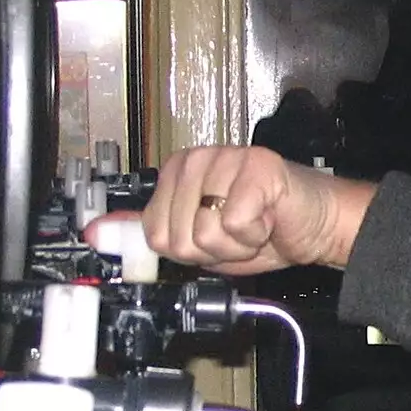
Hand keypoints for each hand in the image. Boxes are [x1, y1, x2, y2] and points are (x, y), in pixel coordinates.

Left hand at [134, 146, 376, 274]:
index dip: (190, 252)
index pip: (154, 235)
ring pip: (205, 233)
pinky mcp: (257, 166)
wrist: (317, 225)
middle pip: (178, 239)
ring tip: (256, 224)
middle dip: (214, 251)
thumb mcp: (196, 241)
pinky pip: (235, 223)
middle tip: (240, 231)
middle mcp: (195, 160)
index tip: (215, 237)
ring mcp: (226, 158)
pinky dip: (257, 235)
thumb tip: (93, 234)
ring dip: (237, 244)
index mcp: (175, 173)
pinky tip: (269, 218)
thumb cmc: (262, 230)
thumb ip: (147, 235)